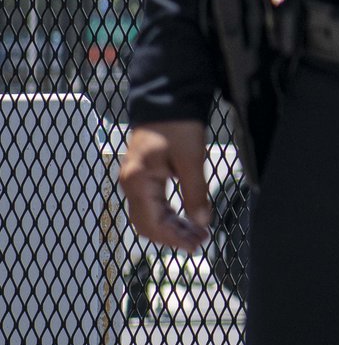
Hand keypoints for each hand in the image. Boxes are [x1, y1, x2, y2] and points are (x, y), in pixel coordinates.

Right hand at [119, 120, 209, 252]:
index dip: (173, 238)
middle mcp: (131, 184)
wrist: (167, 99)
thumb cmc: (177, 125)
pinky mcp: (144, 176)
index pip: (151, 223)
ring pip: (150, 216)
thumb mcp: (191, 159)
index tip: (196, 245)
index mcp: (138, 181)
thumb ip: (195, 193)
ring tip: (198, 234)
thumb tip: (201, 221)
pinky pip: (153, 204)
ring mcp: (136, 180)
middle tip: (200, 242)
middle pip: (147, 224)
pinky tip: (187, 219)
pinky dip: (169, 215)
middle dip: (172, 236)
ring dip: (172, 227)